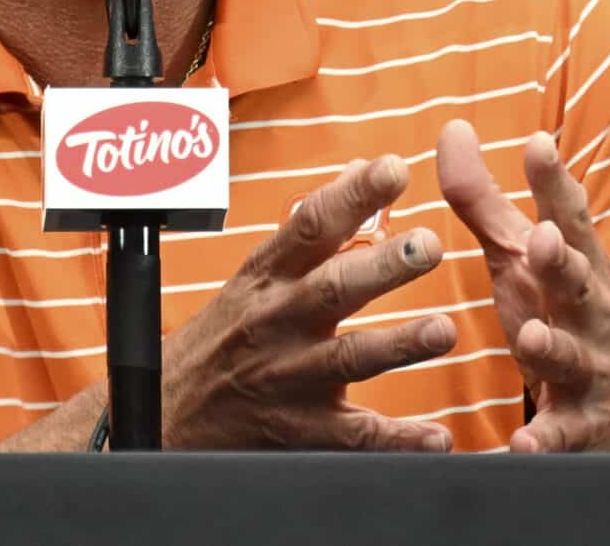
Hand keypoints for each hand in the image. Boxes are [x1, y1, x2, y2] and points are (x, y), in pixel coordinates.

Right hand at [159, 154, 459, 449]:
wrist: (167, 415)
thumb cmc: (222, 338)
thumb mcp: (256, 274)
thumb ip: (312, 228)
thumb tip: (358, 169)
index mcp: (268, 277)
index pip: (310, 226)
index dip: (353, 195)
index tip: (394, 169)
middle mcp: (277, 322)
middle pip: (332, 287)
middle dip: (383, 266)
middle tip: (428, 246)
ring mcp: (288, 377)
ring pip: (348, 359)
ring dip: (398, 345)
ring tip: (442, 331)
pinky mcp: (298, 430)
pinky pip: (353, 437)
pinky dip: (396, 439)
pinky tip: (435, 437)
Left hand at [435, 119, 609, 452]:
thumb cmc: (566, 323)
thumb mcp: (524, 264)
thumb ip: (486, 203)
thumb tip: (453, 128)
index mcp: (576, 271)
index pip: (571, 220)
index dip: (555, 183)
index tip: (538, 143)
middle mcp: (592, 316)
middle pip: (581, 283)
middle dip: (564, 261)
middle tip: (543, 240)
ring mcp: (593, 373)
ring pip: (572, 358)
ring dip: (552, 346)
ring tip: (528, 337)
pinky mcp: (584, 430)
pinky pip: (561, 438)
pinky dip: (542, 442)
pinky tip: (521, 446)